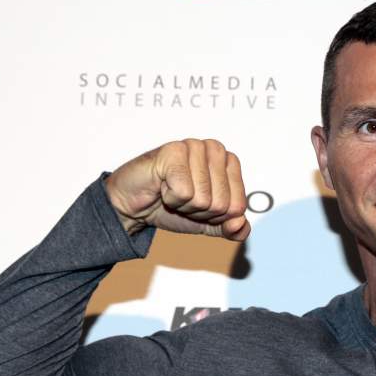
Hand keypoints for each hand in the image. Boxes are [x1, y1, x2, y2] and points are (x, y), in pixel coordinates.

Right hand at [105, 138, 250, 239]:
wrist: (135, 208)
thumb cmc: (172, 207)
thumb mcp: (209, 224)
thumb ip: (231, 229)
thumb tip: (240, 224)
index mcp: (231, 163)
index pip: (238, 206)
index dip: (216, 216)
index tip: (199, 205)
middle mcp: (216, 149)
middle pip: (222, 204)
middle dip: (200, 212)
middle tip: (182, 199)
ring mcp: (194, 146)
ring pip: (204, 199)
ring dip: (184, 205)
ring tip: (171, 192)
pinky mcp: (173, 151)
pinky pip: (184, 192)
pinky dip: (170, 198)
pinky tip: (162, 186)